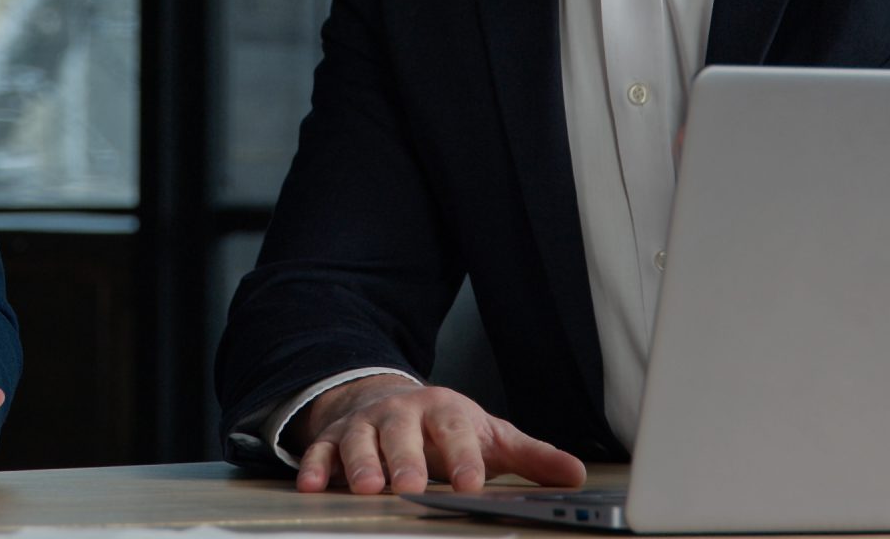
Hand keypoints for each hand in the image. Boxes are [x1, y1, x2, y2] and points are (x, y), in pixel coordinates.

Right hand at [291, 375, 584, 495]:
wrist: (389, 400)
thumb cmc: (445, 427)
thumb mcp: (489, 437)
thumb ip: (531, 458)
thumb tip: (576, 474)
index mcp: (444, 411)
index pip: (456, 432)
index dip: (463, 458)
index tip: (471, 485)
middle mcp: (402, 414)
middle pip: (403, 433)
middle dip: (405, 459)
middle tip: (411, 486)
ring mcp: (366, 425)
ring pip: (360, 441)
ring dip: (361, 463)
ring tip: (367, 488)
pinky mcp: (335, 439)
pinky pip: (321, 451)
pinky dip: (315, 467)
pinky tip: (312, 486)